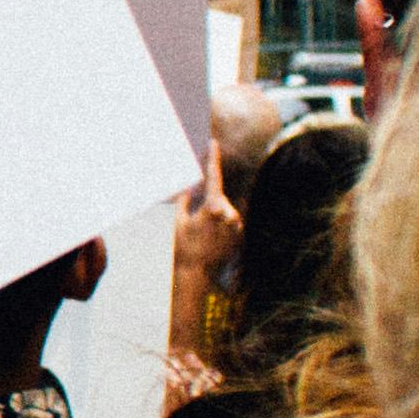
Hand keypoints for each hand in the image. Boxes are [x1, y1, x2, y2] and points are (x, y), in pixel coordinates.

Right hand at [167, 143, 242, 357]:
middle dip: (206, 203)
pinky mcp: (239, 234)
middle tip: (195, 221)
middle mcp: (229, 213)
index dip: (212, 159)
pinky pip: (229, 222)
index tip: (214, 143)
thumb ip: (187, 200)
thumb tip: (191, 187)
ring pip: (224, 210)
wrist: (197, 273)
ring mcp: (236, 225)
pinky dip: (219, 226)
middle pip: (217, 197)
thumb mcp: (179, 221)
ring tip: (201, 236)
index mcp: (213, 206)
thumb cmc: (185, 247)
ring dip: (213, 217)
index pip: (213, 176)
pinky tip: (209, 240)